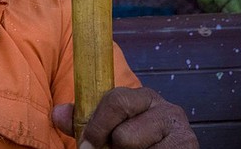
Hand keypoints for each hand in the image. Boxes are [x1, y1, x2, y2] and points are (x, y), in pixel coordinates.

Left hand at [52, 87, 197, 147]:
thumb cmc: (132, 140)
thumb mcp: (108, 126)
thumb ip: (82, 121)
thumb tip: (57, 114)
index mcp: (144, 97)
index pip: (115, 102)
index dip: (96, 127)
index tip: (85, 146)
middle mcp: (168, 110)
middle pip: (124, 135)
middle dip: (114, 148)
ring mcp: (183, 133)